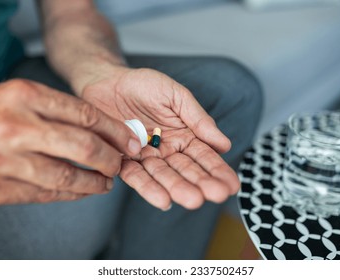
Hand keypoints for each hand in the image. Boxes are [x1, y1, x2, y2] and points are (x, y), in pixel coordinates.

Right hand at [0, 79, 140, 206]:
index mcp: (22, 94)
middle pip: (83, 146)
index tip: (130, 141)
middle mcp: (14, 125)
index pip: (85, 114)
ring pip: (67, 176)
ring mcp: (3, 159)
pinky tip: (81, 191)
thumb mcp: (11, 96)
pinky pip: (45, 193)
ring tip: (106, 182)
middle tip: (120, 164)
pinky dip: (70, 194)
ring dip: (94, 182)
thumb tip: (97, 128)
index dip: (114, 131)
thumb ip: (50, 108)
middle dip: (110, 158)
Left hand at [81, 67, 239, 209]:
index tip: (232, 185)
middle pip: (186, 170)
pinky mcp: (123, 160)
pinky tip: (163, 200)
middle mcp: (167, 150)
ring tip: (192, 200)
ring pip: (163, 176)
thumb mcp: (176, 95)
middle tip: (215, 195)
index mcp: (184, 135)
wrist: (107, 81)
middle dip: (201, 183)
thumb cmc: (143, 84)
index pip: (204, 156)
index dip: (218, 170)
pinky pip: (136, 176)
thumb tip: (224, 144)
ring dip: (177, 188)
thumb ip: (198, 119)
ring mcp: (146, 157)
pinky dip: (147, 188)